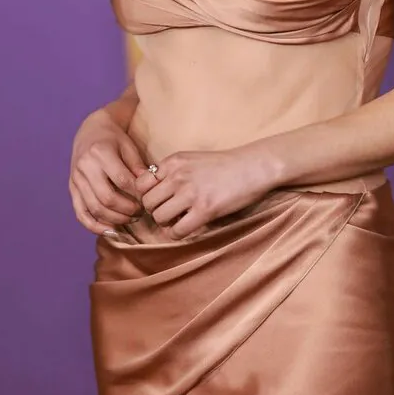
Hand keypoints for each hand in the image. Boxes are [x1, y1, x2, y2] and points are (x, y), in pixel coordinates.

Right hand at [69, 111, 145, 235]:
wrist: (90, 130)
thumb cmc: (114, 138)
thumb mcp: (129, 146)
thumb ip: (138, 166)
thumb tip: (149, 188)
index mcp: (100, 153)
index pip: (122, 180)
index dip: (137, 194)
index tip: (148, 199)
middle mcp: (85, 167)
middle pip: (107, 198)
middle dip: (126, 210)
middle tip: (140, 213)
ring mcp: (76, 179)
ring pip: (94, 208)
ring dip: (114, 219)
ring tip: (130, 219)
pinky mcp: (71, 188)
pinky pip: (80, 212)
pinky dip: (93, 225)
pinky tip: (109, 230)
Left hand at [136, 148, 276, 239]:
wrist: (253, 166)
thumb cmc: (224, 165)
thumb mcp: (192, 159)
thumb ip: (172, 171)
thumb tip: (154, 191)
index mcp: (173, 161)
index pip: (140, 183)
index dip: (146, 195)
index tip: (158, 200)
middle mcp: (178, 176)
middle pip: (147, 203)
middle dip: (155, 211)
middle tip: (169, 212)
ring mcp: (190, 193)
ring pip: (159, 217)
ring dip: (166, 223)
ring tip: (179, 220)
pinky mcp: (204, 210)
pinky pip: (177, 231)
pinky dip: (178, 234)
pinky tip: (187, 228)